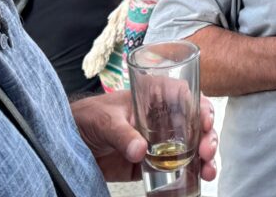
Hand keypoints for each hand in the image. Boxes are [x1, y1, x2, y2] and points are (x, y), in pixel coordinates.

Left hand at [71, 92, 218, 181]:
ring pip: (192, 146)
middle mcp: (161, 118)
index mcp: (153, 97)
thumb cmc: (86, 118)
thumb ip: (122, 134)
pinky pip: (176, 168)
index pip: (185, 96)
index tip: (206, 121)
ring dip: (205, 157)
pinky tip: (199, 179)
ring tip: (208, 170)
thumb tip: (140, 151)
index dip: (201, 106)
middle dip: (207, 137)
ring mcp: (159, 142)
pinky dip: (191, 173)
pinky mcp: (151, 163)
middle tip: (207, 152)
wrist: (67, 143)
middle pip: (195, 123)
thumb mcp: (104, 120)